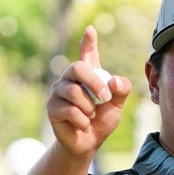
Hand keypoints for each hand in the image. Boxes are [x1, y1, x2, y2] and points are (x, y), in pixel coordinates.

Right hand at [46, 25, 130, 159]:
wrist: (88, 143)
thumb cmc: (101, 121)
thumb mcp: (117, 106)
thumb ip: (121, 90)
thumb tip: (114, 80)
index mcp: (88, 75)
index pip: (87, 53)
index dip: (89, 42)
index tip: (91, 31)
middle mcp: (70, 79)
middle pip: (77, 68)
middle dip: (94, 83)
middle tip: (105, 97)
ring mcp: (58, 92)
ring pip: (74, 92)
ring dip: (89, 108)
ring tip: (90, 115)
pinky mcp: (52, 107)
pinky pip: (70, 110)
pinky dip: (82, 120)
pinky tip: (82, 124)